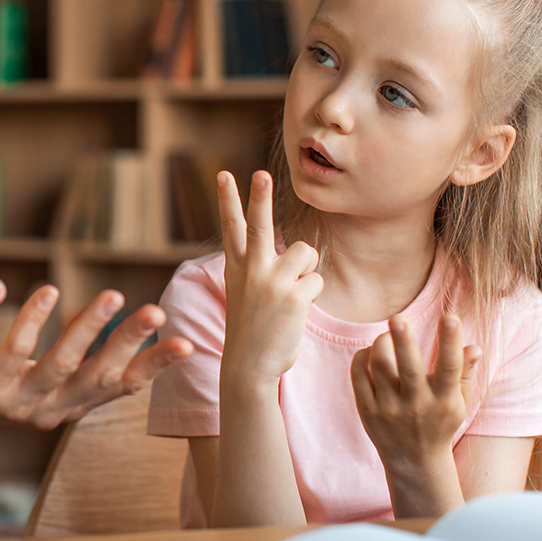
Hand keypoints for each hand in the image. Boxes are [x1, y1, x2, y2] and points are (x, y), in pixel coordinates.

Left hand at [0, 285, 193, 429]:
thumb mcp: (48, 380)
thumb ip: (80, 357)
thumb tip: (118, 323)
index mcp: (73, 406)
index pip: (122, 386)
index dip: (154, 367)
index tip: (188, 346)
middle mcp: (52, 410)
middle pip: (99, 375)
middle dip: (129, 344)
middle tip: (156, 314)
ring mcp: (20, 402)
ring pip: (62, 364)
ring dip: (89, 329)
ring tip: (111, 295)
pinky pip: (16, 351)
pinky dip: (34, 320)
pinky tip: (50, 291)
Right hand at [218, 169, 323, 391]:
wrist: (248, 367)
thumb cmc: (252, 329)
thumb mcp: (245, 292)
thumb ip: (261, 268)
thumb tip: (300, 253)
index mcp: (236, 267)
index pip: (231, 227)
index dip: (227, 199)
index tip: (224, 175)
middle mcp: (251, 269)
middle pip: (260, 224)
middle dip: (260, 197)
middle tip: (262, 174)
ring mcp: (271, 281)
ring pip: (306, 252)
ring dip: (306, 270)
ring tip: (291, 293)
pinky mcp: (293, 295)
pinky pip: (316, 280)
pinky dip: (311, 294)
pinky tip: (295, 312)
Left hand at [350, 313, 482, 475]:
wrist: (414, 461)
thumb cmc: (439, 423)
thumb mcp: (458, 403)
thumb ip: (464, 373)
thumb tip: (474, 346)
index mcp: (444, 401)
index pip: (450, 368)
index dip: (450, 342)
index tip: (450, 316)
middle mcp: (416, 406)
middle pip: (408, 368)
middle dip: (403, 340)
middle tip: (398, 317)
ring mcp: (389, 409)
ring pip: (379, 367)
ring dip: (381, 343)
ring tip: (388, 335)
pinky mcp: (367, 410)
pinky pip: (359, 375)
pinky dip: (363, 356)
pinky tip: (371, 351)